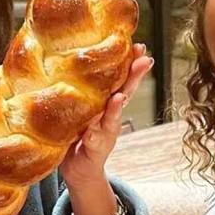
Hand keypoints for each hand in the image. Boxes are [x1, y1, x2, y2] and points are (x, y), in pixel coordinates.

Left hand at [59, 43, 151, 188]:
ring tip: (119, 96)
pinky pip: (92, 142)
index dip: (130, 63)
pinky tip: (91, 132)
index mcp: (106, 102)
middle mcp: (110, 116)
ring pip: (112, 117)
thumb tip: (69, 54)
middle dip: (134, 77)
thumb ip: (83, 89)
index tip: (139, 45)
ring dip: (116, 107)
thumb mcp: (81, 106)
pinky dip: (93, 136)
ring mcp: (104, 133)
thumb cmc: (77, 132)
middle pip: (125, 93)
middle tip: (144, 60)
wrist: (78, 169)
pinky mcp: (94, 150)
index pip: (120, 78)